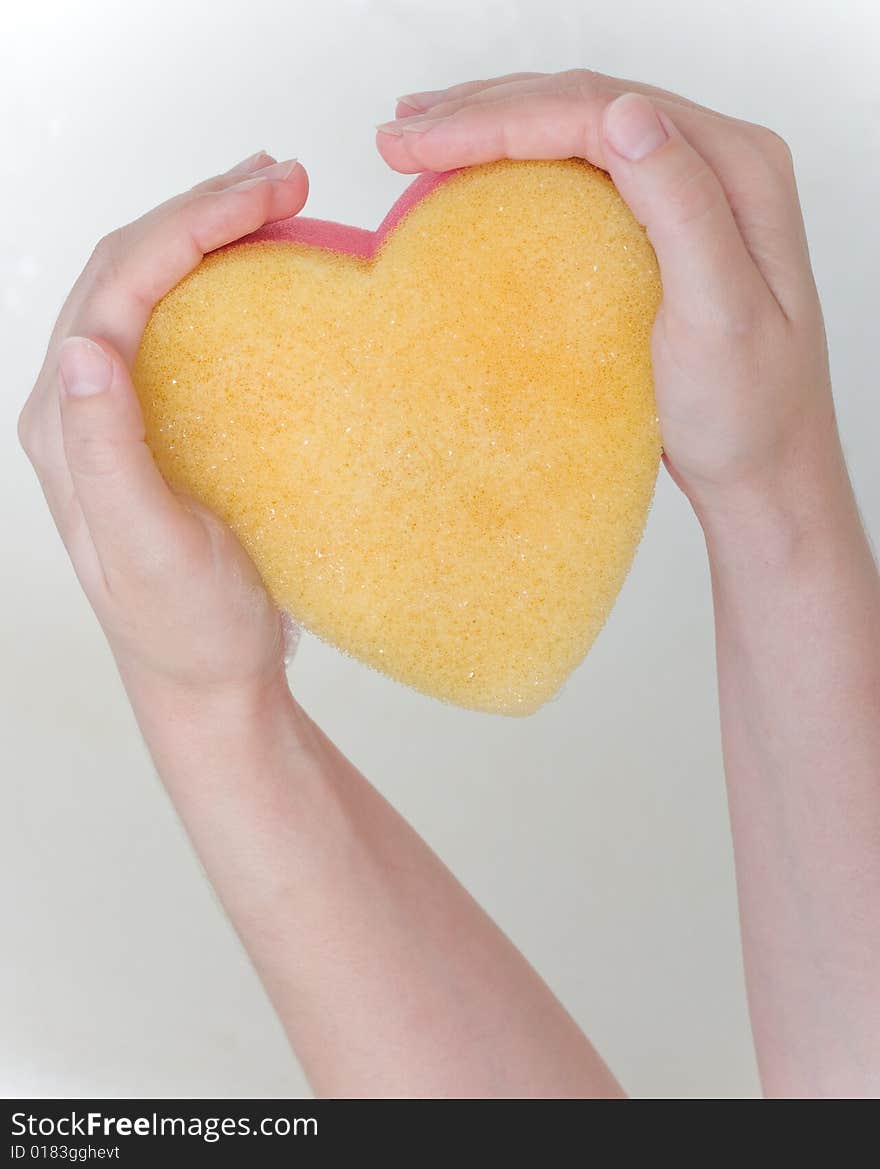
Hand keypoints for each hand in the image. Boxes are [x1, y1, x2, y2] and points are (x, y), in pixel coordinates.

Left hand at [18, 151, 308, 697]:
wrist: (206, 678)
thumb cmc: (187, 625)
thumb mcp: (149, 549)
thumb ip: (106, 454)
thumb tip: (84, 349)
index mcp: (67, 425)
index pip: (118, 288)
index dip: (189, 225)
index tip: (269, 193)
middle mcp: (78, 406)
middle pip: (127, 271)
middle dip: (200, 211)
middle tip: (285, 178)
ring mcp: (115, 414)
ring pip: (148, 291)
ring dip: (206, 235)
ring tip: (275, 203)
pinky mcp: (153, 428)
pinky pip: (176, 330)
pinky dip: (219, 284)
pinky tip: (260, 272)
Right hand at [376, 71, 839, 518]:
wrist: (766, 471)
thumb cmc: (748, 412)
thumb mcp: (722, 316)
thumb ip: (683, 208)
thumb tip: (625, 112)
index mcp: (735, 170)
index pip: (598, 113)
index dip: (500, 118)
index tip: (419, 144)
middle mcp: (715, 164)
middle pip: (583, 106)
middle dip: (482, 111)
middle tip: (397, 136)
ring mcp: (688, 194)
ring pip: (577, 131)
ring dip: (494, 125)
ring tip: (418, 136)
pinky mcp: (661, 229)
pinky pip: (582, 173)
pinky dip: (519, 164)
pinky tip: (475, 172)